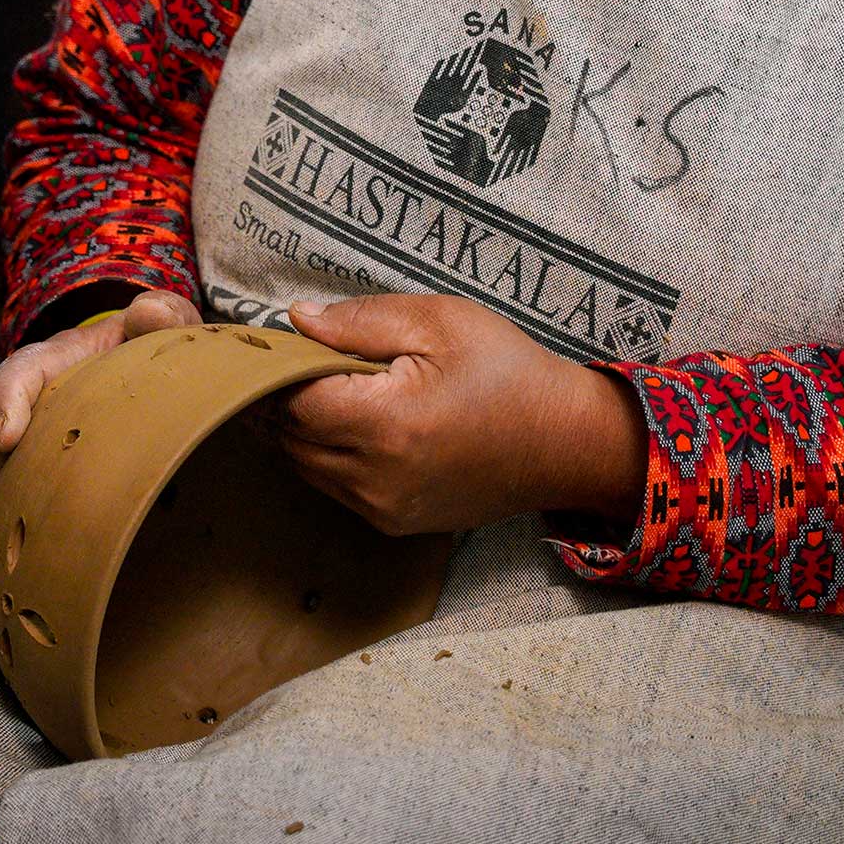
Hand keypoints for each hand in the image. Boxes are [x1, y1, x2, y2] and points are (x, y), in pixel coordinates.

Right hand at [0, 286, 200, 619]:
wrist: (146, 397)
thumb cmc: (151, 362)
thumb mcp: (166, 334)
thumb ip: (165, 318)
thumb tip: (150, 311)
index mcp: (51, 368)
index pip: (18, 374)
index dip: (4, 400)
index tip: (5, 436)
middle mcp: (15, 416)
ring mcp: (8, 465)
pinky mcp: (13, 504)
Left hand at [280, 293, 644, 536]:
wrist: (565, 442)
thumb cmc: (507, 372)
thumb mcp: (439, 322)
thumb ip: (361, 321)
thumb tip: (297, 321)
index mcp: (385, 425)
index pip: (291, 401)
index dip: (278, 367)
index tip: (280, 339)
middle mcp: (376, 479)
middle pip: (289, 438)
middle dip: (283, 397)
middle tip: (299, 356)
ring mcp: (384, 509)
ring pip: (305, 467)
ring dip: (301, 428)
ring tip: (325, 384)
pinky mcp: (394, 523)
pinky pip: (334, 487)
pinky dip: (326, 454)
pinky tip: (351, 419)